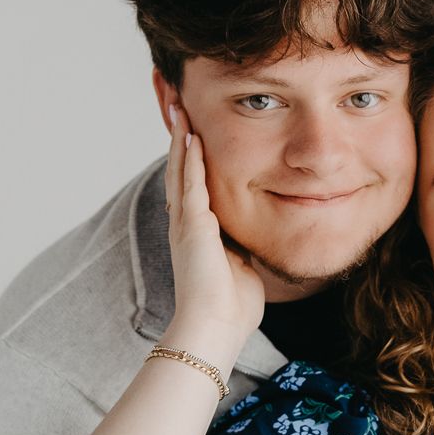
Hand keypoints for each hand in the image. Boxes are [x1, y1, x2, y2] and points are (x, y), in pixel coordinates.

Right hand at [163, 104, 264, 353]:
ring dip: (179, 138)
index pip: (192, 185)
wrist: (215, 328)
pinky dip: (189, 159)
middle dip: (178, 138)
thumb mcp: (242, 265)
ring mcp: (185, 223)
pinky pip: (190, 184)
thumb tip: (257, 232)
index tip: (192, 129)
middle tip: (176, 106)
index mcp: (197, 233)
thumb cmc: (231, 307)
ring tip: (179, 108)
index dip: (190, 157)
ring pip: (179, 170)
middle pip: (178, 170)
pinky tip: (191, 136)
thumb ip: (243, 244)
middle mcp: (185, 224)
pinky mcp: (191, 226)